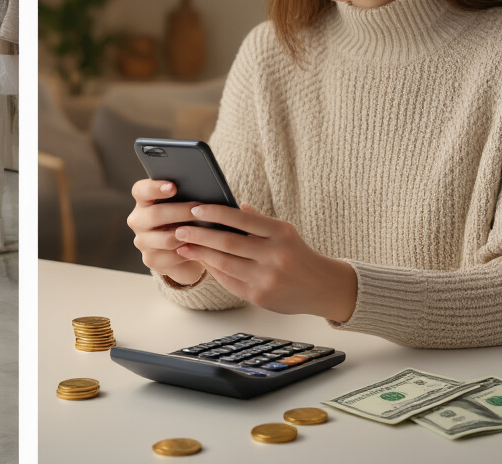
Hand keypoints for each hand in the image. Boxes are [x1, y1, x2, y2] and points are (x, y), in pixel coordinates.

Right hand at [126, 179, 207, 285]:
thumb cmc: (188, 220)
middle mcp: (138, 220)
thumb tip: (202, 189)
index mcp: (143, 201)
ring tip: (206, 230)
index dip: (154, 187)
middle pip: (155, 214)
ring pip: (166, 238)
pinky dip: (188, 252)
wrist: (187, 250)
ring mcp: (142, 241)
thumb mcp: (185, 205)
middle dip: (181, 212)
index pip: (140, 191)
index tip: (173, 187)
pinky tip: (200, 248)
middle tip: (199, 209)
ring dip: (188, 234)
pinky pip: (171, 256)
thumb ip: (186, 196)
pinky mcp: (150, 259)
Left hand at [174, 204, 357, 321]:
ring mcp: (267, 278)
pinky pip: (229, 281)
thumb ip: (257, 219)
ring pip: (224, 263)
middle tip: (179, 228)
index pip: (242, 218)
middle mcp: (275, 255)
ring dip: (200, 253)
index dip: (216, 213)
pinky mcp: (260, 297)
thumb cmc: (297, 253)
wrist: (322, 287)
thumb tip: (230, 204)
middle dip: (199, 235)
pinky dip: (212, 269)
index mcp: (280, 233)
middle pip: (228, 242)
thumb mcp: (284, 231)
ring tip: (183, 245)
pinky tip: (201, 261)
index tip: (195, 209)